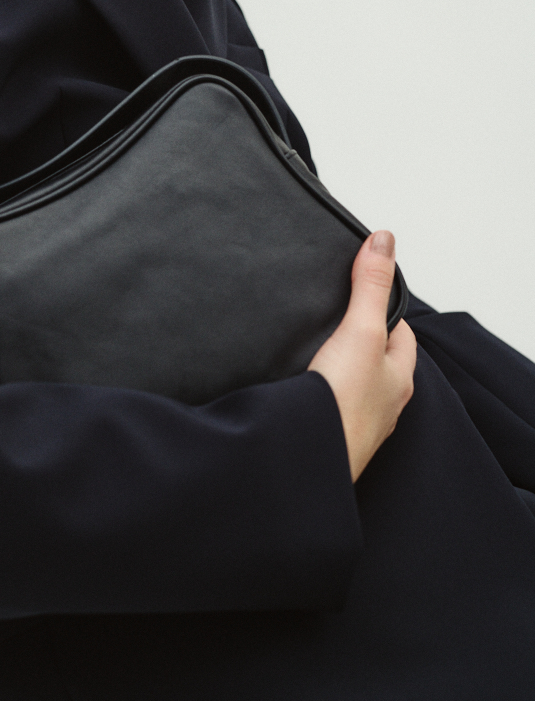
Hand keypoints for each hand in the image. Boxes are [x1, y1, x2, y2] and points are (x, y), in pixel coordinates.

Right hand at [308, 230, 416, 481]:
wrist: (312, 459)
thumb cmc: (343, 408)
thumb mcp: (361, 331)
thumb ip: (370, 286)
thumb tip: (384, 240)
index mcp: (399, 376)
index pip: (402, 332)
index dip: (383, 307)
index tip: (364, 289)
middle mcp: (382, 401)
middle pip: (376, 358)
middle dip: (357, 336)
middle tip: (335, 314)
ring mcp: (355, 419)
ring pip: (352, 382)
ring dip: (336, 363)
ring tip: (314, 345)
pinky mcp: (329, 430)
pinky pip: (328, 400)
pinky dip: (317, 387)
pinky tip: (298, 381)